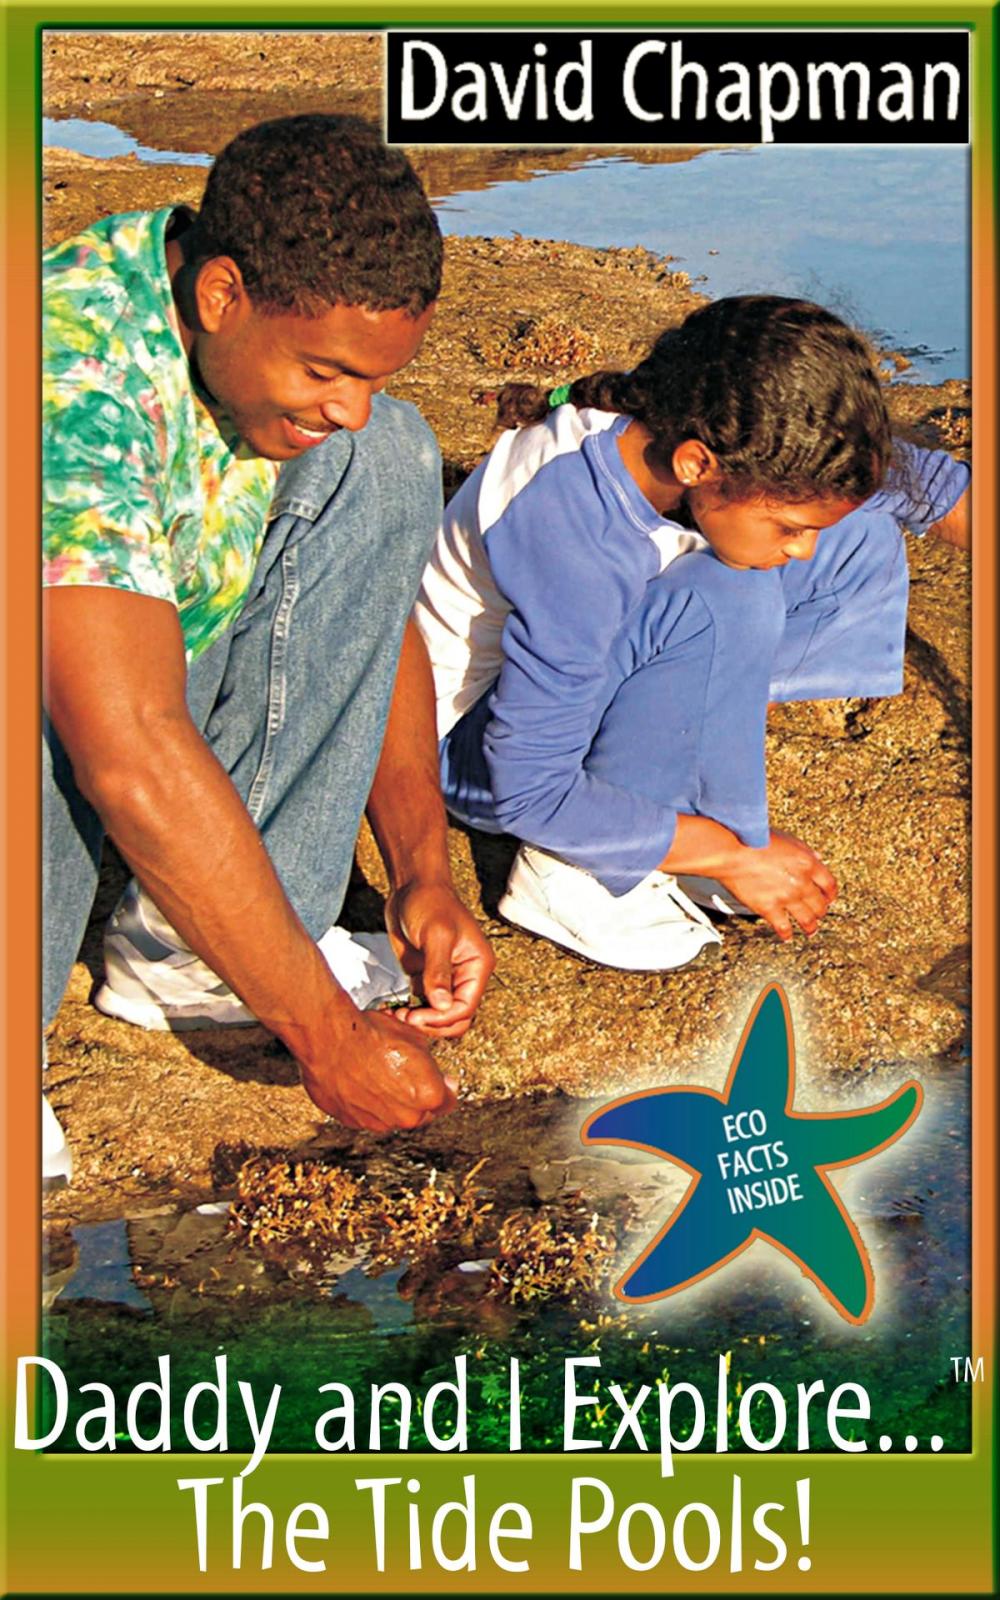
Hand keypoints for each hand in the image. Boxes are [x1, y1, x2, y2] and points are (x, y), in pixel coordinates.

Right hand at [298, 1006, 457, 1133]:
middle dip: (417, 1097)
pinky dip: (367, 1104)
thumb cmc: (372, 1033)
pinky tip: (359, 1081)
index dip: (444, 1088)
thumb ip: (430, 1066)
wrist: (329, 1038)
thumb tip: (438, 1076)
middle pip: (421, 1113)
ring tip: (377, 1074)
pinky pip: (368, 1116)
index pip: (448, 1101)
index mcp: (428, 1095)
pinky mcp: (353, 1122)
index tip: (439, 1081)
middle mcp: (406, 1116)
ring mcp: (378, 1123)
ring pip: (393, 1117)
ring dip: (391, 1102)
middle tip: (404, 1074)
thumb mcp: (415, 1038)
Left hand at [384, 880, 494, 1037]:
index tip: (417, 1016)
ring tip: (395, 1015)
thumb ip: (438, 971)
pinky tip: (390, 1010)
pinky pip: (421, 1004)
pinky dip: (408, 1011)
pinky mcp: (424, 977)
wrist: (411, 887)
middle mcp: (464, 976)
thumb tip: (442, 1006)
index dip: (442, 1018)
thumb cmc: (430, 903)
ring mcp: (444, 978)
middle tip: (406, 1019)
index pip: (465, 1007)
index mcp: (477, 966)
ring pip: (437, 1015)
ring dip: (418, 1021)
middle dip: (432, 1024)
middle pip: (455, 1018)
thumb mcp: (436, 935)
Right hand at [717, 830, 837, 939]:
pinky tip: (787, 935)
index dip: (831, 894)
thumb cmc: (754, 840)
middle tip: (818, 913)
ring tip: (810, 929)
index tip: (829, 898)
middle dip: (821, 910)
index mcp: (808, 863)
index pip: (829, 885)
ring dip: (811, 926)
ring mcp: (786, 897)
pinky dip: (787, 934)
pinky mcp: (769, 909)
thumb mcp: (787, 838)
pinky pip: (784, 927)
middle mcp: (801, 883)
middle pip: (820, 904)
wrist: (732, 851)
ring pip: (807, 920)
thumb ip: (805, 851)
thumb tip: (817, 859)